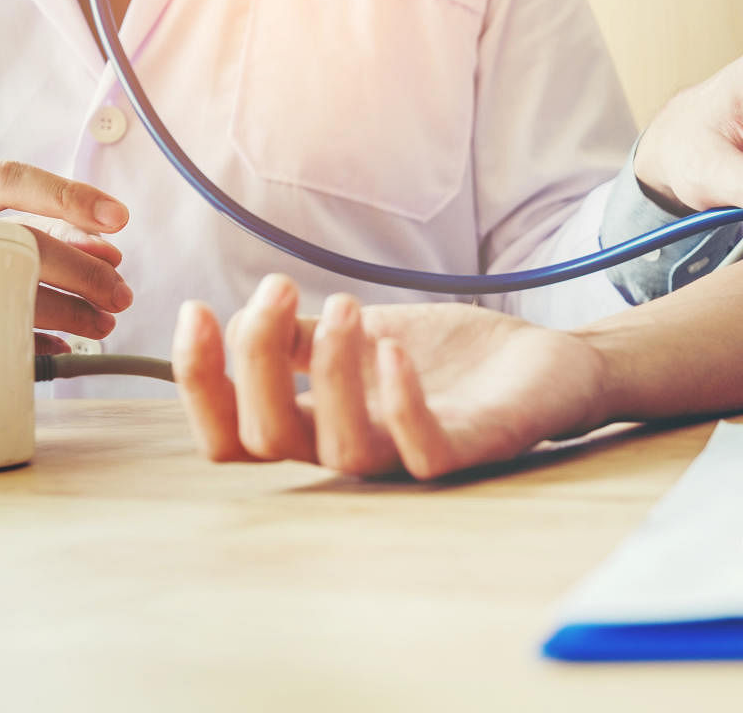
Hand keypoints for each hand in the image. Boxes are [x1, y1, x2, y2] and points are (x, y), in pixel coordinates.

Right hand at [0, 161, 132, 353]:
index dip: (66, 197)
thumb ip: (52, 227)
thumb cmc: (2, 248)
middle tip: (120, 294)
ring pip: (13, 290)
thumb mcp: (8, 222)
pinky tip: (61, 345)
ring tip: (101, 323)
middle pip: (24, 244)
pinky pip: (1, 333)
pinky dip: (32, 342)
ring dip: (69, 312)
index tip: (118, 218)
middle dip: (83, 273)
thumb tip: (108, 254)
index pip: (12, 180)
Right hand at [172, 274, 604, 478]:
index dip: (199, 382)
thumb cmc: (451, 356)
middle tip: (283, 286)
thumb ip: (302, 337)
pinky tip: (393, 350)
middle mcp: (355, 448)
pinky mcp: (472, 450)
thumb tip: (236, 314)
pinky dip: (401, 402)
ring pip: (340, 449)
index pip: (232, 436)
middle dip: (254, 360)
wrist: (544, 361)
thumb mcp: (363, 334)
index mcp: (320, 424)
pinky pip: (424, 452)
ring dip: (329, 371)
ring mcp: (411, 455)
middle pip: (267, 439)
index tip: (198, 308)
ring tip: (346, 305)